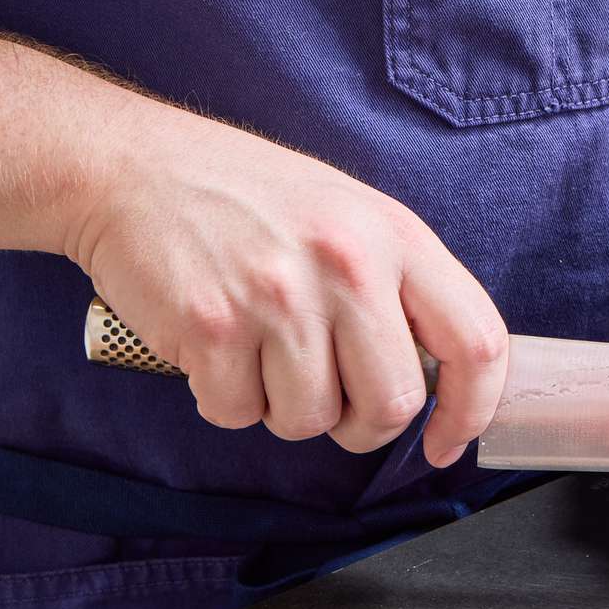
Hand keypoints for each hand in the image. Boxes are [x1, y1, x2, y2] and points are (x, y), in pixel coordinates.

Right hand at [64, 106, 506, 465]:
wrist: (132, 167)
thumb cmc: (248, 201)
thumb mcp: (350, 217)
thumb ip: (399, 290)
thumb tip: (441, 382)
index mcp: (396, 236)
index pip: (476, 342)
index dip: (471, 409)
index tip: (446, 441)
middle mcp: (348, 264)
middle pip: (394, 405)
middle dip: (361, 424)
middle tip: (328, 396)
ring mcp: (280, 296)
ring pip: (311, 421)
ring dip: (282, 407)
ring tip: (258, 349)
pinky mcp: (213, 326)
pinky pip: (238, 414)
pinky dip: (223, 398)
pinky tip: (213, 345)